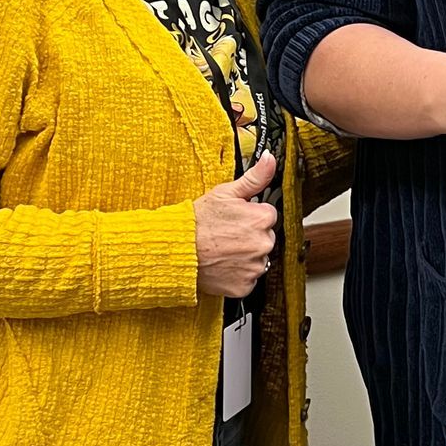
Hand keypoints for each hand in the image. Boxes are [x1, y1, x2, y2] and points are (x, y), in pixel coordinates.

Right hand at [194, 152, 277, 298]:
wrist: (176, 249)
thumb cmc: (197, 221)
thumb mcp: (225, 192)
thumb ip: (254, 177)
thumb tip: (270, 159)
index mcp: (263, 218)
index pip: (268, 215)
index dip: (250, 216)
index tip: (236, 219)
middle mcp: (264, 244)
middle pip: (265, 238)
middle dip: (250, 236)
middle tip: (227, 235)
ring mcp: (255, 267)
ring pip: (257, 259)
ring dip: (245, 256)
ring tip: (223, 250)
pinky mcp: (245, 286)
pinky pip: (248, 279)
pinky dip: (238, 274)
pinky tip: (223, 264)